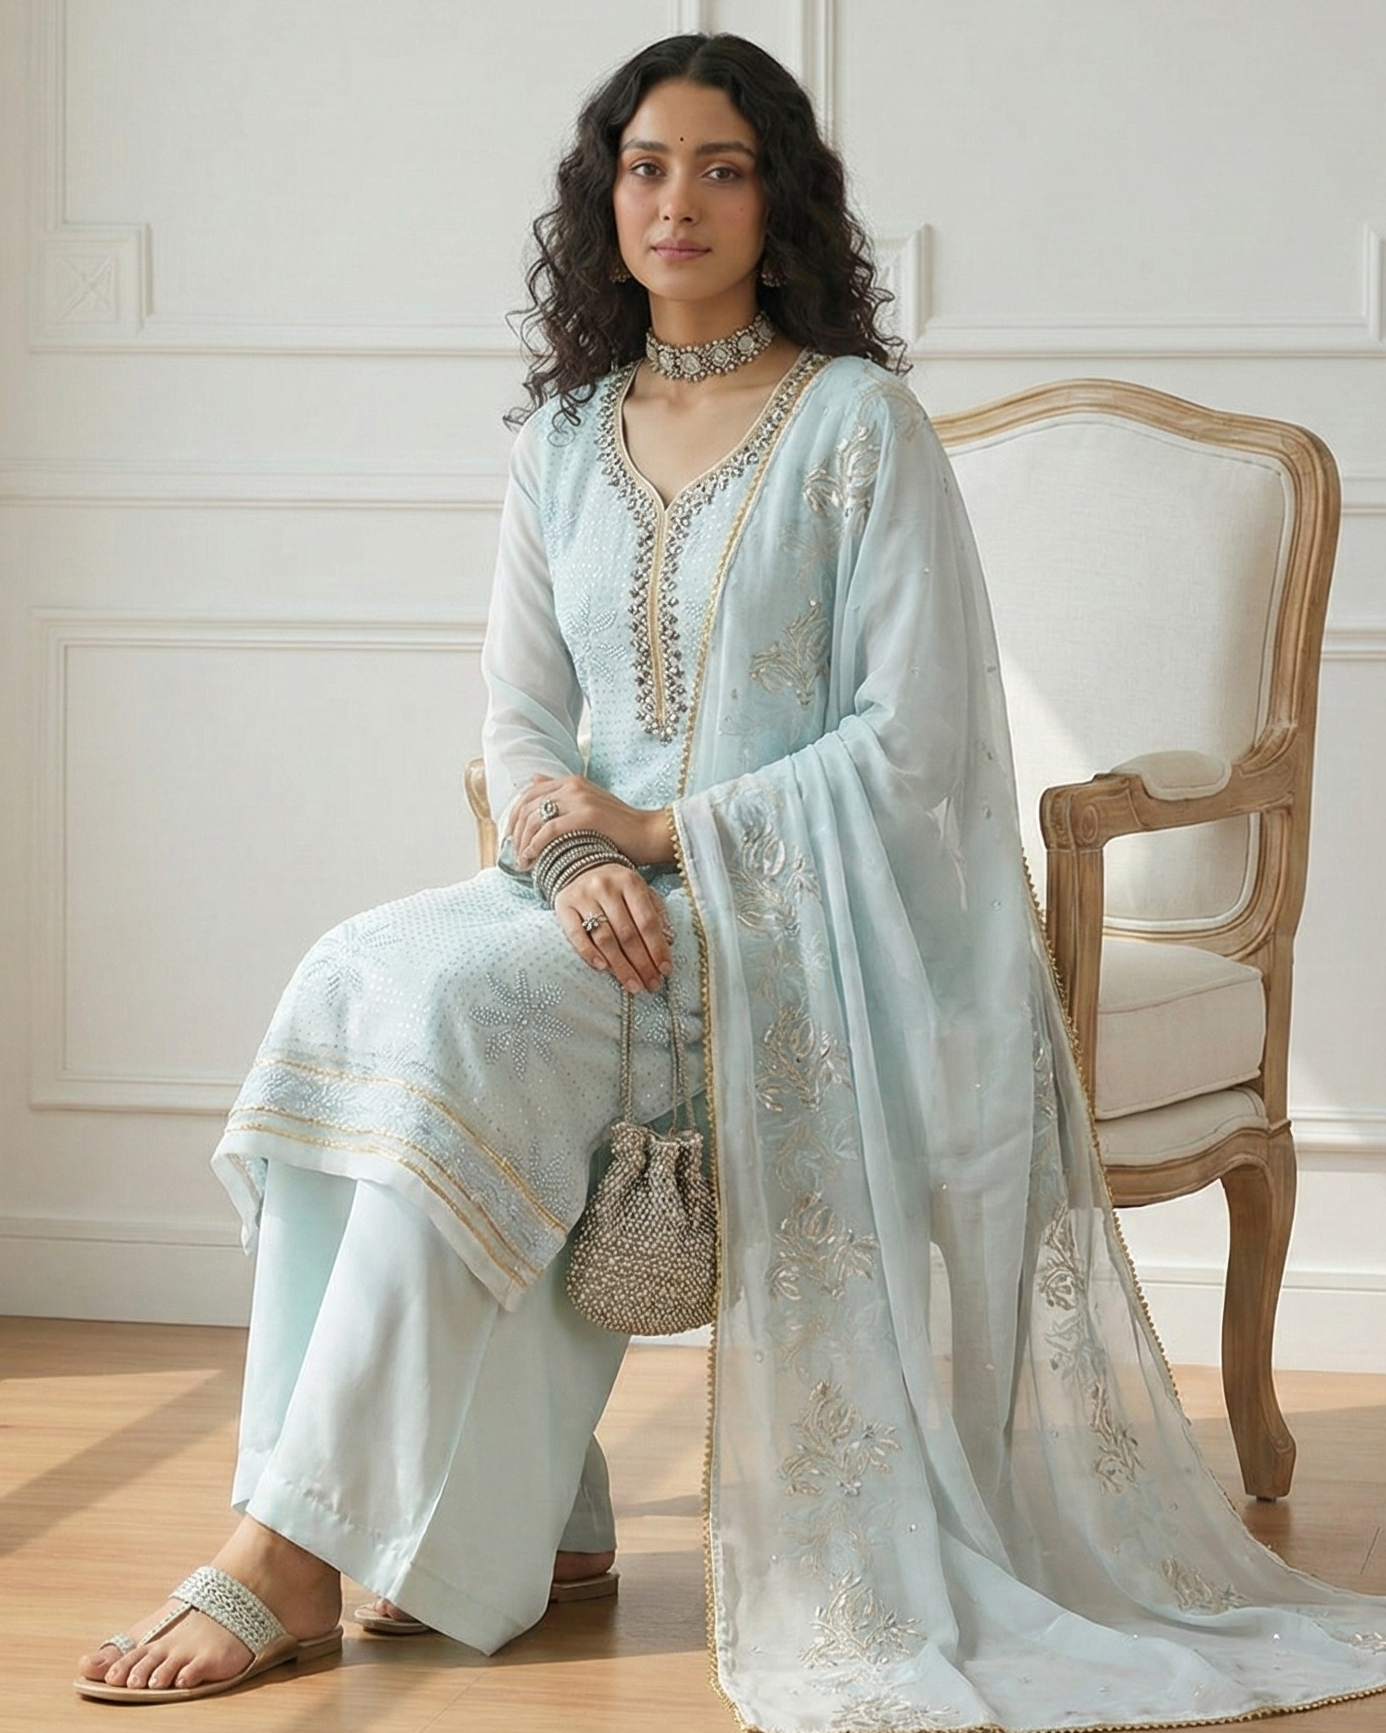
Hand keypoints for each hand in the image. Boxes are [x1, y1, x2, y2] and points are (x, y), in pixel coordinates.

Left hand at [509, 774, 670, 869]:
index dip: (514, 817)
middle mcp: (573, 785)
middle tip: (514, 855)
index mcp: (572, 782)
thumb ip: (562, 794)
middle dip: (515, 831)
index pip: (529, 794)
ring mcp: (580, 798)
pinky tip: (533, 858)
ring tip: (523, 862)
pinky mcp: (587, 815)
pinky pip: (549, 829)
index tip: (511, 839)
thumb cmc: (622, 829)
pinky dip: (535, 845)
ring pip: (534, 817)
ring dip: (522, 842)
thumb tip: (534, 780)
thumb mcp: (588, 805)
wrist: (651, 833)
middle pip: (527, 805)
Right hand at [554, 864, 672, 993]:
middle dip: (642, 963)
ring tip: (633, 985)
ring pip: (604, 938)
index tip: (665, 970)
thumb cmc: (617, 888)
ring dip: (620, 966)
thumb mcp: (640, 893)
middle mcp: (606, 887)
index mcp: (630, 882)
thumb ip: (656, 914)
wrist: (580, 867)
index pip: (647, 921)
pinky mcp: (563, 906)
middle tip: (652, 985)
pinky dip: (589, 953)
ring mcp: (583, 897)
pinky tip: (603, 968)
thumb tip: (669, 942)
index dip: (657, 948)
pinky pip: (576, 935)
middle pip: (627, 934)